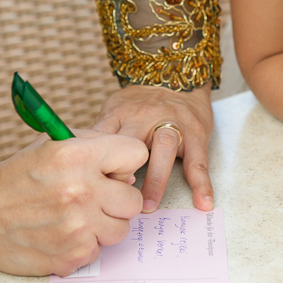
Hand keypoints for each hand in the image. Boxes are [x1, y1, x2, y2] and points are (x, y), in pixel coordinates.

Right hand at [0, 130, 147, 276]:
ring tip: (77, 216)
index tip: (112, 170)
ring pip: (121, 229)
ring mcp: (78, 226)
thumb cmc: (16, 178)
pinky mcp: (72, 255)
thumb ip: (94, 146)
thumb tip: (128, 170)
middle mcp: (80, 190)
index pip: (136, 154)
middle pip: (134, 200)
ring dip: (104, 224)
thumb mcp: (51, 144)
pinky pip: (99, 250)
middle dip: (118, 199)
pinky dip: (85, 244)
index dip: (124, 162)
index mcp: (76, 155)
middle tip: (95, 198)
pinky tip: (63, 233)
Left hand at [95, 83, 214, 213]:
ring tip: (147, 206)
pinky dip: (202, 183)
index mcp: (121, 113)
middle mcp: (146, 117)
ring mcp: (173, 125)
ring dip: (156, 180)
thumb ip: (101, 133)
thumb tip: (79, 164)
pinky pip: (198, 160)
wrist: (176, 75)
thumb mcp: (115, 107)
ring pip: (164, 149)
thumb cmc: (141, 100)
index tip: (92, 186)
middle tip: (115, 200)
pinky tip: (203, 202)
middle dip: (123, 171)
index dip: (97, 163)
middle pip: (132, 144)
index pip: (104, 139)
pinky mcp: (196, 134)